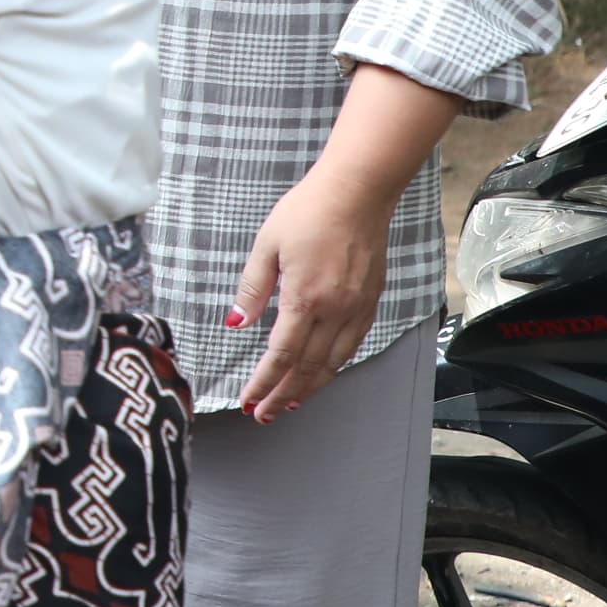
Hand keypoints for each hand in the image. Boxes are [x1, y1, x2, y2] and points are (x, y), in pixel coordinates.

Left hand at [231, 162, 398, 423]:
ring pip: (334, 361)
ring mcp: (357, 307)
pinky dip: (335, 365)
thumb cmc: (307, 212)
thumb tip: (236, 323)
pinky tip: (322, 371)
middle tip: (263, 415)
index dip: (263, 383)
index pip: (281, 355)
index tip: (248, 402)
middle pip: (308, 367)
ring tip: (289, 402)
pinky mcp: (371, 300)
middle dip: (283, 394)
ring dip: (311, 386)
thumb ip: (252, 288)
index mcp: (305, 298)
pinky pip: (353, 343)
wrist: (357, 192)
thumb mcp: (267, 245)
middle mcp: (335, 309)